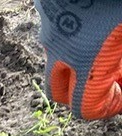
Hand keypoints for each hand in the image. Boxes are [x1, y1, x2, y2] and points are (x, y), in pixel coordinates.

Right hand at [34, 0, 121, 118]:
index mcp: (87, 59)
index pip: (87, 107)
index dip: (108, 107)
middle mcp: (62, 49)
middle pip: (60, 93)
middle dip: (81, 93)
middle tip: (107, 79)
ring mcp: (50, 28)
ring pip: (57, 59)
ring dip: (77, 60)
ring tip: (105, 41)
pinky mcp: (46, 8)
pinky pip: (56, 30)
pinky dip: (73, 33)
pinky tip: (93, 16)